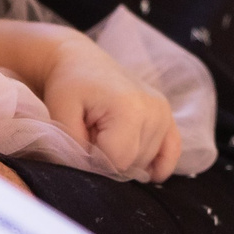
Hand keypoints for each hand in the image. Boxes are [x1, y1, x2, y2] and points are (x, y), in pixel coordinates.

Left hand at [47, 35, 181, 180]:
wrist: (81, 61)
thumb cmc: (68, 86)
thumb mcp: (61, 114)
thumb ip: (76, 148)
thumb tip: (96, 171)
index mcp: (129, 109)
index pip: (119, 162)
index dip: (96, 161)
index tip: (83, 140)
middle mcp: (154, 111)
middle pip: (134, 163)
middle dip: (109, 158)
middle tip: (93, 133)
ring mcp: (164, 112)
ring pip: (147, 160)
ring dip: (125, 156)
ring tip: (107, 132)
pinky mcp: (167, 115)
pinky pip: (172, 150)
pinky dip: (160, 163)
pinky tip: (149, 171)